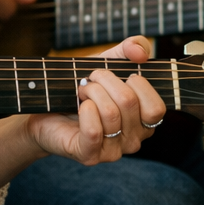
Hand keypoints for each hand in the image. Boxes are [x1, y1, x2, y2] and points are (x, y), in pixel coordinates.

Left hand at [25, 36, 163, 164]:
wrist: (47, 109)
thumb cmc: (82, 88)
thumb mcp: (107, 61)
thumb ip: (130, 49)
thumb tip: (141, 52)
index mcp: (144, 121)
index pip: (156, 107)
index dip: (136, 83)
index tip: (117, 74)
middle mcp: (134, 140)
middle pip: (129, 103)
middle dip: (105, 81)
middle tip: (90, 80)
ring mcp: (113, 151)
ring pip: (110, 114)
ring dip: (90, 93)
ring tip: (80, 92)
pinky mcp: (90, 155)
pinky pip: (95, 132)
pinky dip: (85, 111)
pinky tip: (80, 105)